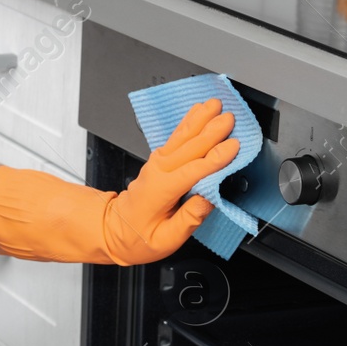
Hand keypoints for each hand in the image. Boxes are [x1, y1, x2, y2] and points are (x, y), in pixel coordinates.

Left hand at [0, 99, 238, 266]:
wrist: (113, 230)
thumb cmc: (139, 238)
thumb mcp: (165, 241)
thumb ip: (187, 220)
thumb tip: (207, 201)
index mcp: (161, 192)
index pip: (193, 171)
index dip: (215, 158)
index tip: (233, 146)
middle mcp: (158, 172)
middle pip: (189, 148)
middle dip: (211, 132)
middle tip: (230, 118)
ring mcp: (157, 164)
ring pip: (181, 137)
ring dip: (199, 119)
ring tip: (214, 104)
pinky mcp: (158, 160)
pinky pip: (175, 137)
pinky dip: (188, 122)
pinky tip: (198, 112)